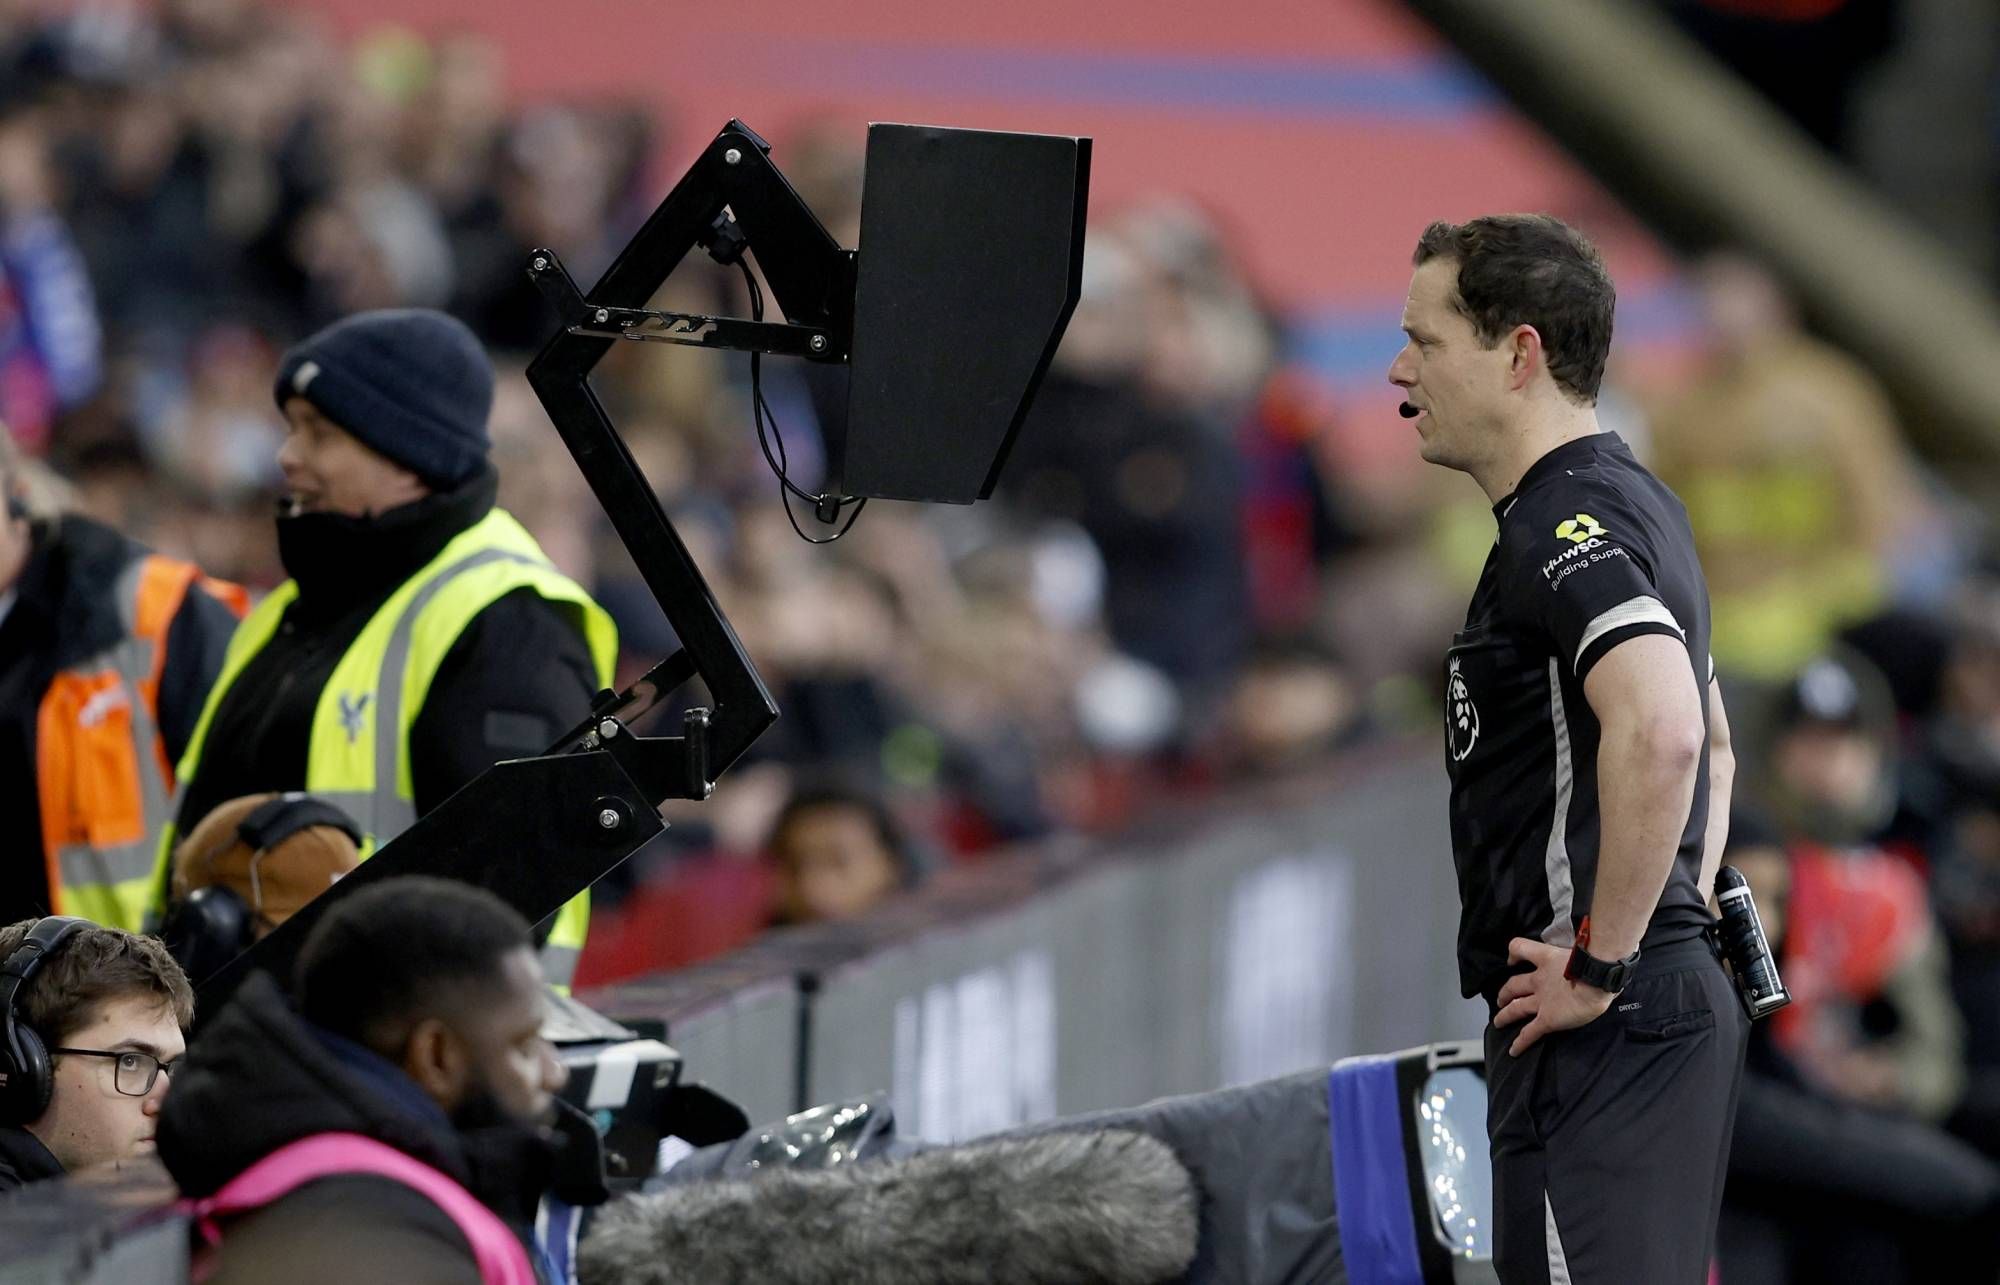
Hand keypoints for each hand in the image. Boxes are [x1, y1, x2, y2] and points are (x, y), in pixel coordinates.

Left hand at [1494, 936, 1615, 1055]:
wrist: (1596, 977)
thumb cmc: (1596, 962)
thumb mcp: (1583, 950)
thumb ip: (1582, 953)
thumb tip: (1593, 955)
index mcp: (1547, 959)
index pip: (1521, 948)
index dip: (1514, 954)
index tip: (1511, 960)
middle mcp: (1539, 980)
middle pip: (1513, 985)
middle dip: (1505, 993)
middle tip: (1500, 999)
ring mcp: (1541, 1001)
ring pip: (1516, 1009)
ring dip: (1505, 1016)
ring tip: (1498, 1022)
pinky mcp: (1547, 1020)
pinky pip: (1530, 1033)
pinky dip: (1520, 1043)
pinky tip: (1514, 1051)